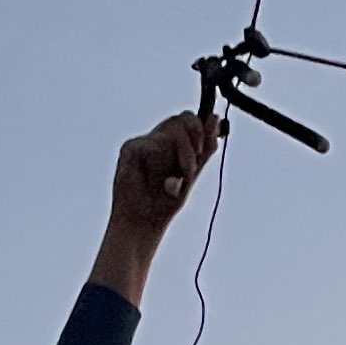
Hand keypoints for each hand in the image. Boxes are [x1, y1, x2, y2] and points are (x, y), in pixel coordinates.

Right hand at [91, 109, 223, 304]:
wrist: (143, 226)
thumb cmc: (163, 205)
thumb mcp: (191, 174)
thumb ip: (203, 148)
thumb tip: (215, 118)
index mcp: (171, 145)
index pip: (189, 121)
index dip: (203, 127)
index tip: (208, 147)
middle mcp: (156, 140)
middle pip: (183, 118)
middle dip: (197, 136)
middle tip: (197, 159)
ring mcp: (142, 143)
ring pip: (172, 128)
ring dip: (185, 153)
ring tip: (181, 176)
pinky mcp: (130, 149)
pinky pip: (153, 143)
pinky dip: (163, 161)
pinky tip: (160, 179)